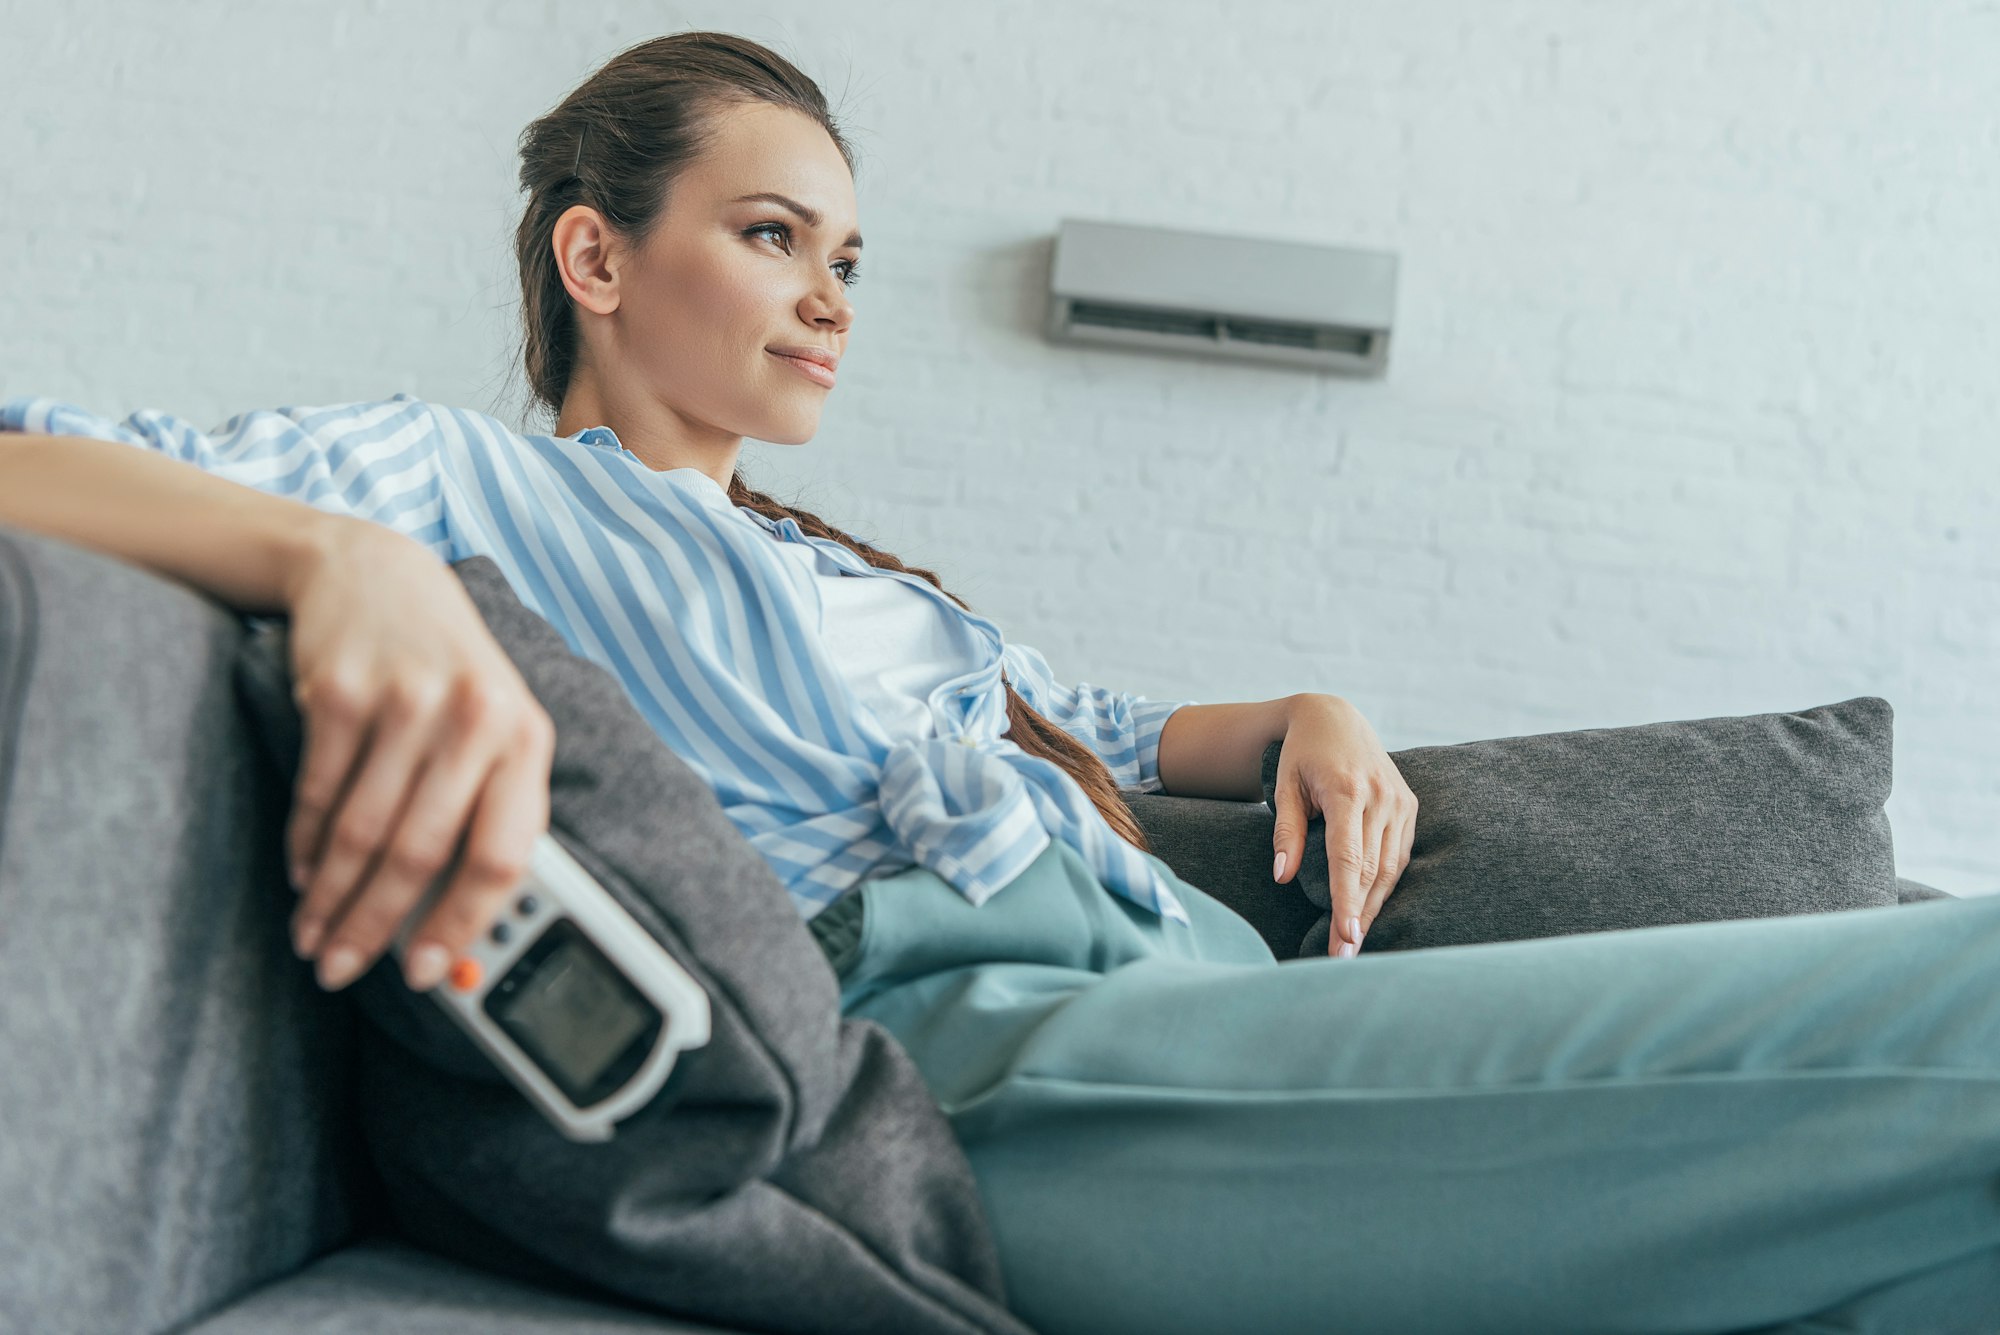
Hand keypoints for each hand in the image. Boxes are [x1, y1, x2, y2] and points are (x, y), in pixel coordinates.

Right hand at [282, 519, 555, 993]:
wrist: (377, 572)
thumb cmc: (447, 672)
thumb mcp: (496, 726)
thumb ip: (493, 808)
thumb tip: (468, 924)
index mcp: (526, 739)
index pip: (503, 855)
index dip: (465, 923)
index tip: (432, 974)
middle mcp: (475, 719)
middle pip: (420, 854)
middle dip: (377, 926)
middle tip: (343, 971)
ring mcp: (407, 702)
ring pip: (362, 832)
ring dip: (331, 899)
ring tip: (313, 937)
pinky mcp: (342, 691)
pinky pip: (320, 794)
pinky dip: (306, 846)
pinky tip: (301, 876)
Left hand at [1269, 695, 1417, 956]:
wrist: (1334, 717)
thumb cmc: (1301, 755)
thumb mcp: (1284, 787)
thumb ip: (1286, 831)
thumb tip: (1282, 877)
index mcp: (1347, 791)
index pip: (1348, 858)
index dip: (1347, 900)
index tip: (1344, 936)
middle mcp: (1381, 797)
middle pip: (1372, 870)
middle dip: (1359, 916)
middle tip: (1343, 954)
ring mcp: (1400, 802)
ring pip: (1391, 868)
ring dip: (1374, 906)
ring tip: (1354, 940)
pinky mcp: (1409, 806)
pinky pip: (1400, 855)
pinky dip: (1386, 884)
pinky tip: (1370, 907)